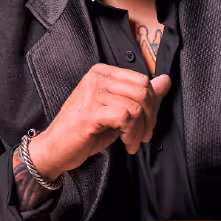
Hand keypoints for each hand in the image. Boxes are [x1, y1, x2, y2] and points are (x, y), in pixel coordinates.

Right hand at [28, 64, 170, 179]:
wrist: (55, 148)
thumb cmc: (85, 129)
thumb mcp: (116, 109)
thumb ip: (140, 95)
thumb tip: (165, 81)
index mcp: (102, 72)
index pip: (142, 80)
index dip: (152, 104)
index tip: (148, 123)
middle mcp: (97, 78)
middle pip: (142, 91)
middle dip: (149, 118)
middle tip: (143, 135)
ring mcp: (92, 94)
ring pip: (135, 106)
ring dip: (139, 130)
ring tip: (132, 142)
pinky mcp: (90, 113)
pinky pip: (125, 117)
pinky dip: (131, 133)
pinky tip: (126, 143)